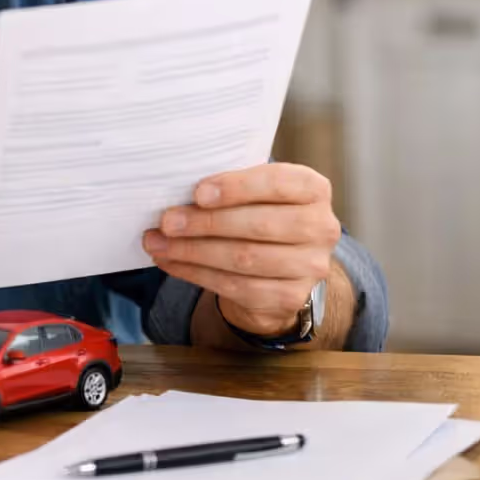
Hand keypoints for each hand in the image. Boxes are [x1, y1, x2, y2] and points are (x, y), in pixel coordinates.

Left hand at [142, 163, 339, 336]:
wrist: (278, 265)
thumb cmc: (257, 212)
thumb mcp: (251, 191)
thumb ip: (226, 187)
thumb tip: (175, 195)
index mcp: (313, 188)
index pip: (279, 183)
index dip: (237, 188)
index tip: (198, 193)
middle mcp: (321, 226)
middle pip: (259, 225)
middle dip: (205, 223)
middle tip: (167, 221)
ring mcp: (311, 265)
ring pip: (244, 258)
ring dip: (193, 251)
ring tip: (158, 243)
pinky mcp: (291, 296)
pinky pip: (236, 287)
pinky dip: (196, 274)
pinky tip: (171, 262)